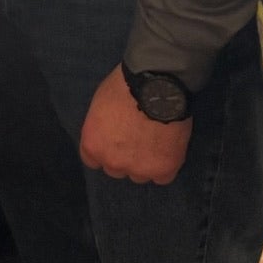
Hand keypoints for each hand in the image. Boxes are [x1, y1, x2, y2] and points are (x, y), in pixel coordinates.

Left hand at [79, 65, 191, 182]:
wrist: (157, 85)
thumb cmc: (124, 86)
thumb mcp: (100, 103)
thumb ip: (102, 126)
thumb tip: (109, 131)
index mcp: (93, 145)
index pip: (93, 160)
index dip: (105, 149)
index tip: (115, 140)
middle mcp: (112, 162)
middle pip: (116, 168)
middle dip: (124, 157)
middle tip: (137, 138)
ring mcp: (138, 169)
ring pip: (140, 175)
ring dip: (145, 163)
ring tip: (155, 141)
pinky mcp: (163, 170)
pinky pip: (163, 177)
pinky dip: (165, 165)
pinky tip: (169, 149)